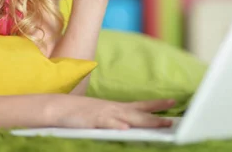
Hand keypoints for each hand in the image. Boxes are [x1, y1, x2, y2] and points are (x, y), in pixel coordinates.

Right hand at [52, 95, 174, 129]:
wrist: (58, 107)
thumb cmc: (81, 113)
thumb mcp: (103, 114)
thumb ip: (117, 119)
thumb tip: (130, 126)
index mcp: (117, 108)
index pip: (141, 105)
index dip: (157, 104)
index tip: (173, 101)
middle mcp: (114, 109)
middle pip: (140, 114)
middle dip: (156, 118)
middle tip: (172, 122)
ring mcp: (104, 114)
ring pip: (128, 118)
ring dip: (145, 121)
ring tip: (160, 124)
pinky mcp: (93, 121)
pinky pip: (107, 123)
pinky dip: (116, 125)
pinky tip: (125, 129)